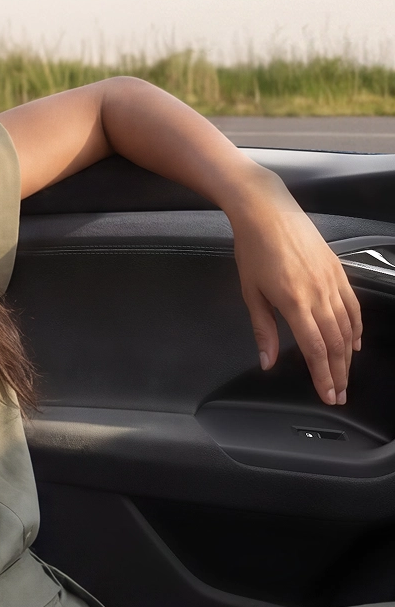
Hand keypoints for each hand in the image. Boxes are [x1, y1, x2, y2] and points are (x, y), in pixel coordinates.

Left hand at [229, 181, 361, 405]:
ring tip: (345, 374)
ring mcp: (332, 282)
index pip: (315, 349)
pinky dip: (356, 327)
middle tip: (339, 394)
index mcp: (294, 302)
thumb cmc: (252, 250)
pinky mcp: (338, 271)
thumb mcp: (250, 291)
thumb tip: (267, 361)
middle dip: (338, 372)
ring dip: (347, 355)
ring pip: (347, 327)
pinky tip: (354, 342)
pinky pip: (353, 306)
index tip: (328, 395)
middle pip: (335, 343)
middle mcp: (319, 295)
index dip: (322, 375)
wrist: (266, 211)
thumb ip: (263, 329)